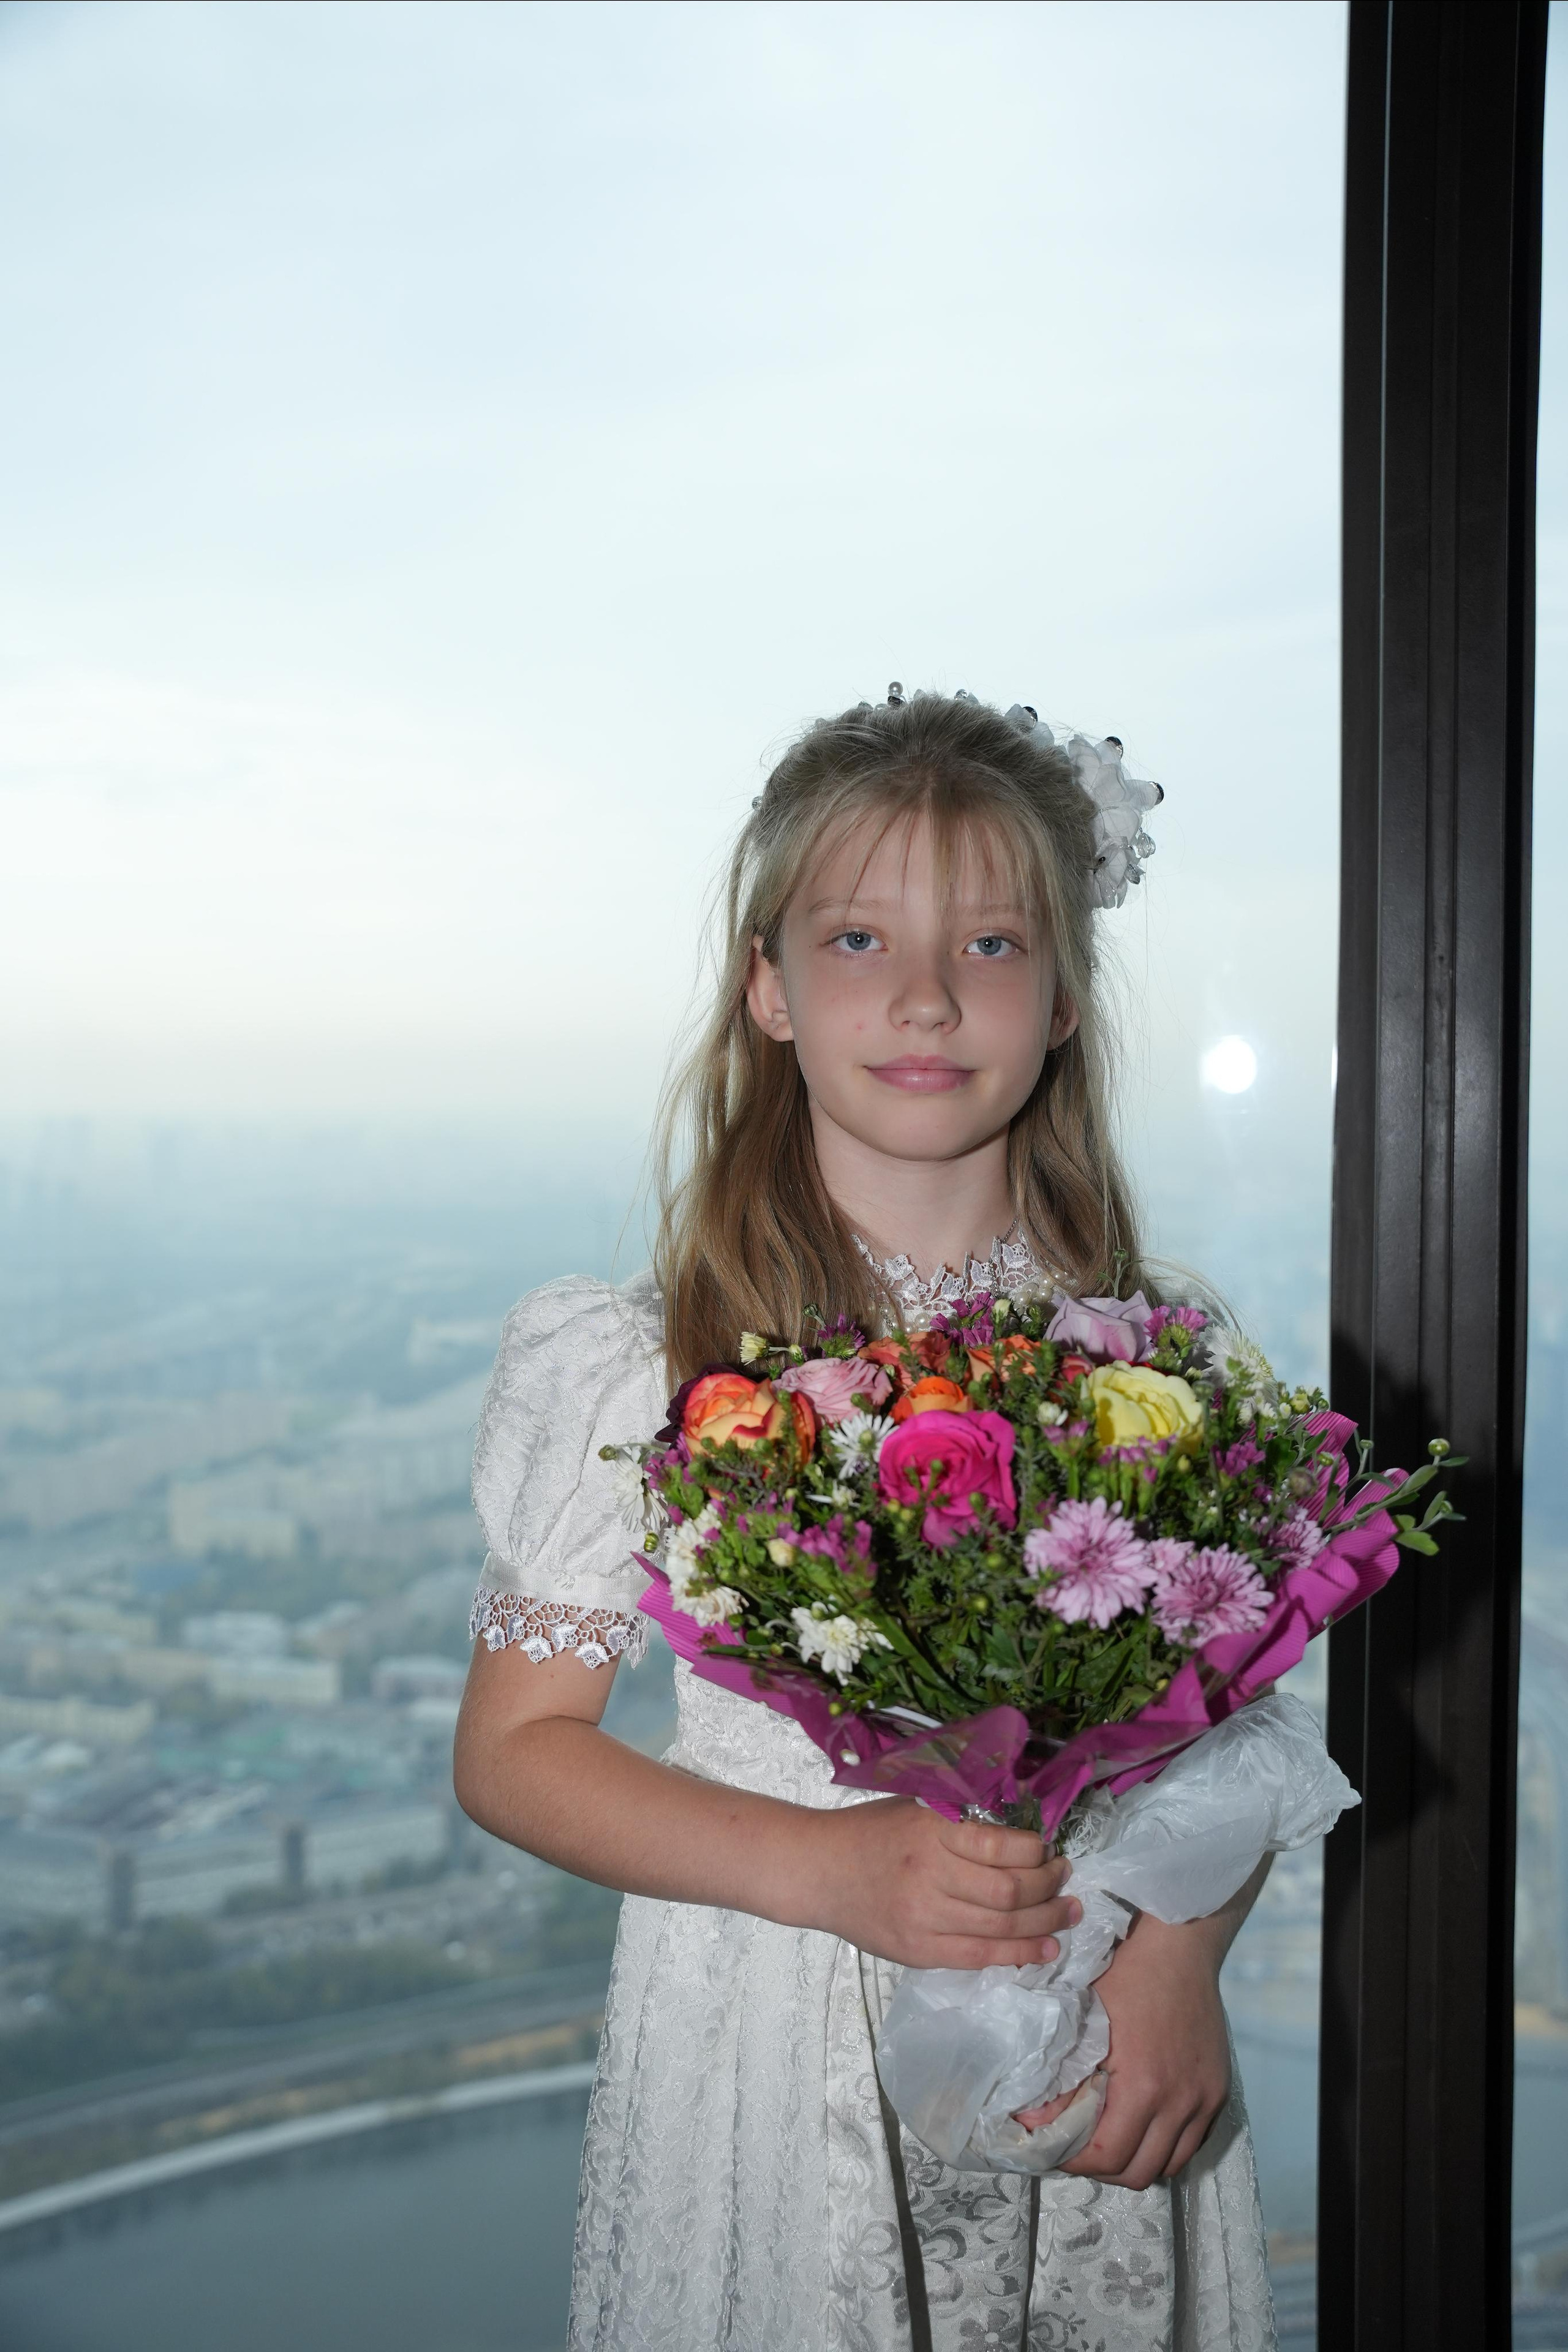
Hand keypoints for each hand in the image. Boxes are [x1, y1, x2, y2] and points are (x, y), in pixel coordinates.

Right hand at [808, 1798, 1081, 1969]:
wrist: (817, 1871)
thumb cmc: (870, 1831)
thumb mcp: (914, 1805)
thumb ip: (961, 1817)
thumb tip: (1020, 1828)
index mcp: (930, 1829)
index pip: (1001, 1846)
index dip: (1035, 1851)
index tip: (1047, 1848)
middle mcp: (929, 1874)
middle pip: (1009, 1892)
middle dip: (1049, 1887)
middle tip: (1065, 1878)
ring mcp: (924, 1919)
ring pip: (1001, 1929)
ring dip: (1045, 1923)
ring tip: (1067, 1914)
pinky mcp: (918, 1952)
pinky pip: (980, 1957)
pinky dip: (1018, 1954)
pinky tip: (1043, 1949)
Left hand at [1054, 1913, 1231, 2187]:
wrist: (1180, 1944)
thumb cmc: (1126, 1973)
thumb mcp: (1085, 2019)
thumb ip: (1062, 2077)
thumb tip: (1032, 2119)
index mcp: (1144, 2084)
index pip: (1108, 2156)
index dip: (1075, 2164)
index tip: (1054, 2150)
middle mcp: (1181, 2100)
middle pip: (1141, 2172)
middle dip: (1103, 2170)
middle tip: (1078, 2150)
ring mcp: (1205, 2097)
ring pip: (1170, 2163)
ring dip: (1137, 2160)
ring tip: (1110, 2139)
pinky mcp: (1218, 2090)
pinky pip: (1193, 2141)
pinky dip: (1166, 2144)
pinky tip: (1142, 2122)